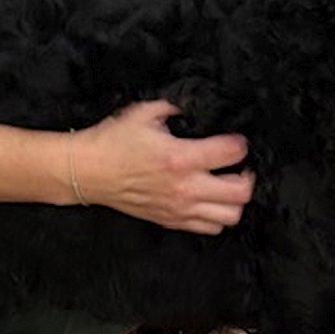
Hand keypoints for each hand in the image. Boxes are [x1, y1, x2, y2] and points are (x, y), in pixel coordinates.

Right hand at [69, 100, 254, 234]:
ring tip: (225, 185)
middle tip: (237, 166)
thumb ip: (176, 106)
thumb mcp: (145, 111)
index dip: (240, 143)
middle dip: (246, 175)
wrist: (88, 172)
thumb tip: (197, 105)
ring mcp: (179, 208)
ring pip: (230, 216)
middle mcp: (185, 188)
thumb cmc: (113, 141)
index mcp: (181, 158)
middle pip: (240, 192)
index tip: (235, 140)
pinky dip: (216, 216)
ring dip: (233, 200)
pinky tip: (209, 200)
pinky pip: (209, 228)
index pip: (232, 153)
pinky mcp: (171, 221)